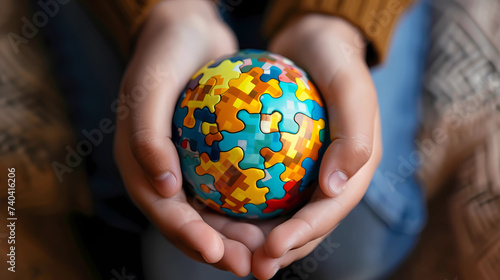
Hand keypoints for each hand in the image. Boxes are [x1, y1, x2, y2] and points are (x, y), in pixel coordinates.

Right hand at [114, 1, 264, 275]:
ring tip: (272, 249)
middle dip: (222, 250)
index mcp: (141, 166)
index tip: (219, 253)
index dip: (188, 237)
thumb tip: (162, 188)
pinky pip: (234, 186)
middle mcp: (164, 174)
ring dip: (242, 235)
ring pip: (217, 212)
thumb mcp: (149, 86)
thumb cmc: (164, 54)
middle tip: (255, 265)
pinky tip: (282, 212)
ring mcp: (190, 168)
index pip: (164, 212)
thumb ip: (146, 135)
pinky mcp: (213, 157)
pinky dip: (254, 202)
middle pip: (193, 223)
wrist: (188, 30)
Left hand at [251, 15, 381, 278]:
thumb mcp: (350, 84)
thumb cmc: (333, 58)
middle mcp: (333, 177)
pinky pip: (266, 190)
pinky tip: (218, 212)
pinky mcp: (288, 162)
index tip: (269, 251)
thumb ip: (354, 135)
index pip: (329, 212)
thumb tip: (337, 189)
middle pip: (306, 225)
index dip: (301, 236)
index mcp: (355, 168)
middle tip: (246, 264)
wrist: (314, 40)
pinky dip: (246, 205)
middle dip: (278, 250)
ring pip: (283, 215)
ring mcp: (310, 172)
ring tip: (227, 248)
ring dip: (257, 237)